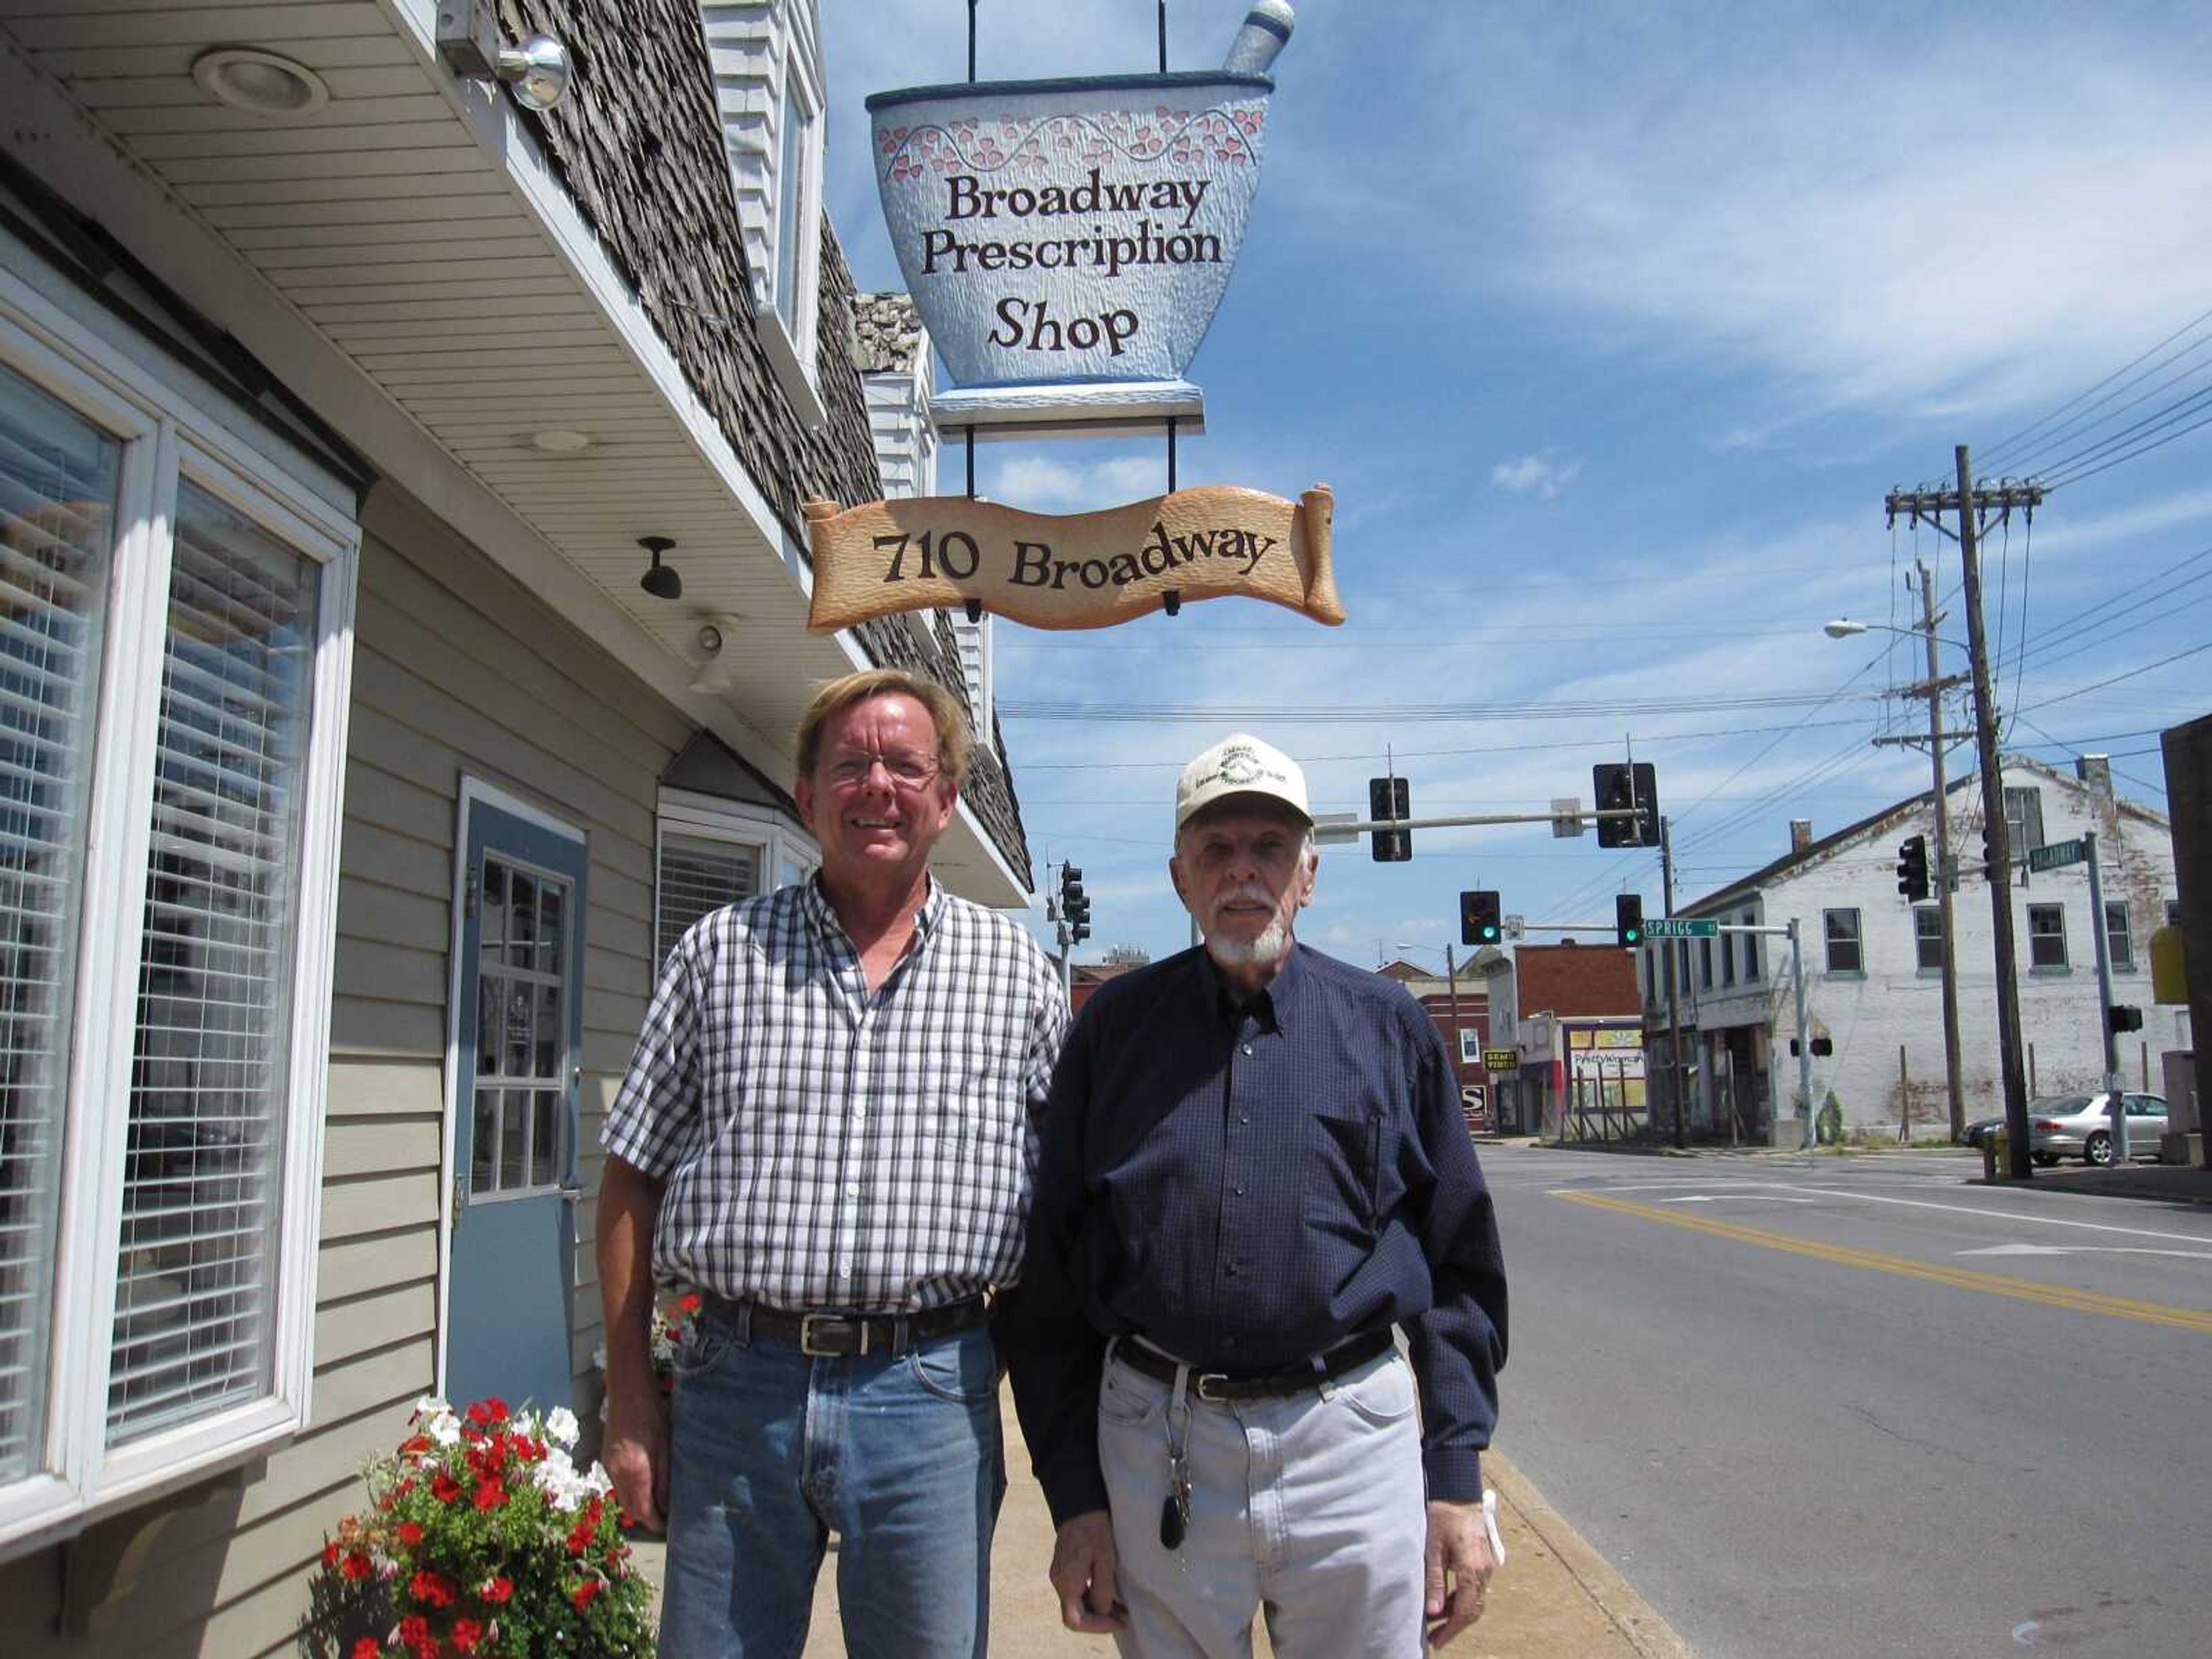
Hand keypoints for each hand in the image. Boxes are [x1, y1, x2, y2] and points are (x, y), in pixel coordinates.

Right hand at [602, 1385, 670, 1532]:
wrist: (627, 1390)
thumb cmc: (652, 1414)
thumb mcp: (665, 1447)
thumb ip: (664, 1479)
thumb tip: (665, 1506)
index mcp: (634, 1472)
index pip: (643, 1510)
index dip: (656, 1522)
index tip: (669, 1526)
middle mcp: (616, 1474)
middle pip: (630, 1508)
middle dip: (647, 1517)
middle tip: (666, 1517)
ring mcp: (608, 1466)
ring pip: (623, 1497)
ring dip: (638, 1505)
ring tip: (658, 1503)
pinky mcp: (606, 1459)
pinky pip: (618, 1485)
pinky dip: (631, 1491)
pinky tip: (645, 1485)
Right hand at [1048, 1510, 1126, 1633]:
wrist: (1080, 1506)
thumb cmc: (1094, 1529)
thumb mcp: (1105, 1560)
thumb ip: (1103, 1590)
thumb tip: (1103, 1611)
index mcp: (1066, 1582)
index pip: (1074, 1621)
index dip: (1097, 1627)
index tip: (1119, 1622)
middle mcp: (1058, 1582)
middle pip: (1075, 1615)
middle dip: (1099, 1620)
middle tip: (1123, 1616)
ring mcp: (1059, 1576)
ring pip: (1076, 1604)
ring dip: (1097, 1610)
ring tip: (1121, 1608)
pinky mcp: (1064, 1569)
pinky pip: (1076, 1592)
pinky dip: (1092, 1598)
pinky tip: (1108, 1594)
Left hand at [1423, 1498, 1496, 1648]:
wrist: (1457, 1493)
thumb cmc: (1441, 1517)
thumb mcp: (1432, 1548)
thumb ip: (1435, 1581)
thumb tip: (1434, 1612)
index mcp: (1472, 1568)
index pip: (1465, 1610)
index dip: (1452, 1629)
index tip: (1437, 1641)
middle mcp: (1484, 1570)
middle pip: (1473, 1609)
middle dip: (1454, 1626)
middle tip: (1435, 1638)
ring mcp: (1486, 1566)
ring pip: (1475, 1600)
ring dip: (1457, 1614)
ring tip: (1436, 1623)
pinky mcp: (1483, 1561)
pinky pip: (1475, 1588)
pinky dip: (1461, 1600)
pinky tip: (1445, 1603)